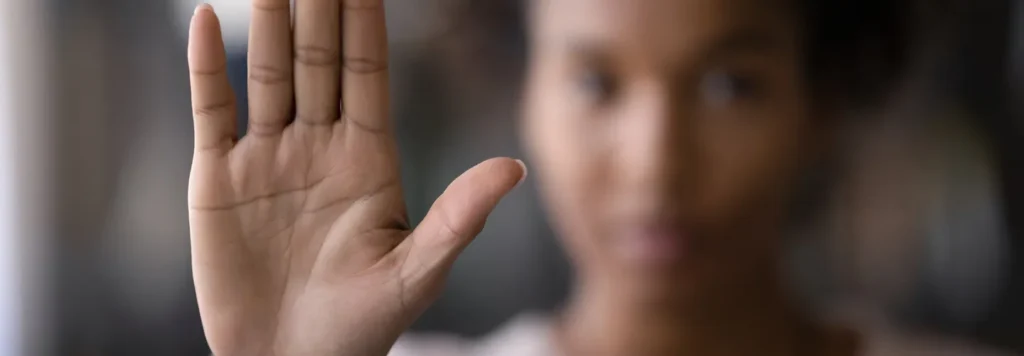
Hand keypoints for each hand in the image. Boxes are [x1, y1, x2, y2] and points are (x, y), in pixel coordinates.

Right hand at [186, 1, 524, 354]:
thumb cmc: (361, 326)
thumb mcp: (418, 271)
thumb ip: (460, 216)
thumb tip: (515, 166)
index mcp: (368, 160)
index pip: (368, 76)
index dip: (366, 26)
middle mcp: (318, 147)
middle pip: (317, 61)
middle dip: (318, 9)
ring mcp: (267, 158)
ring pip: (267, 74)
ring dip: (267, 23)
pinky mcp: (218, 180)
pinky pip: (211, 110)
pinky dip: (205, 66)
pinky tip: (203, 19)